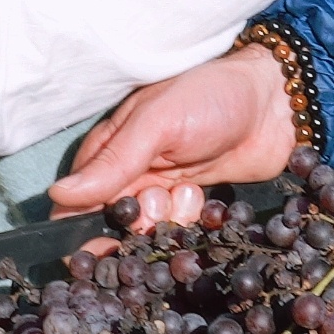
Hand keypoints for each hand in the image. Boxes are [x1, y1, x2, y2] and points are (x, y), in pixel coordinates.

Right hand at [52, 46, 296, 235]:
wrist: (274, 102)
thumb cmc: (209, 96)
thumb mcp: (155, 124)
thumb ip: (112, 163)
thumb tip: (58, 195)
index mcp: (108, 150)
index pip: (76, 201)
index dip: (83, 226)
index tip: (104, 237)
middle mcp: (129, 175)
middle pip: (111, 224)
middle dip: (133, 226)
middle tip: (157, 204)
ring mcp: (162, 192)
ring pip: (147, 233)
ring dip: (166, 222)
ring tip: (187, 192)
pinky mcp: (192, 206)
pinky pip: (179, 232)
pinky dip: (189, 224)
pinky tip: (202, 200)